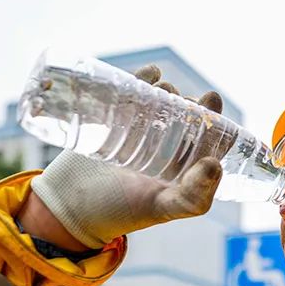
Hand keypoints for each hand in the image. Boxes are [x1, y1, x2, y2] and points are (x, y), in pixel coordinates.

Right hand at [24, 65, 224, 249]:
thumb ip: (194, 196)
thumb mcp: (164, 207)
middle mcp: (167, 146)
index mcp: (185, 166)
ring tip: (163, 90)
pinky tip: (150, 74)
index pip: (208, 137)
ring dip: (167, 90)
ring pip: (161, 102)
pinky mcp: (114, 117)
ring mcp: (140, 130)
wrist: (70, 204)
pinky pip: (132, 93)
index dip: (214, 117)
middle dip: (187, 102)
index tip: (211, 99)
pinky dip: (142, 79)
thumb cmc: (121, 211)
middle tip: (182, 100)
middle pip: (185, 115)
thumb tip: (214, 164)